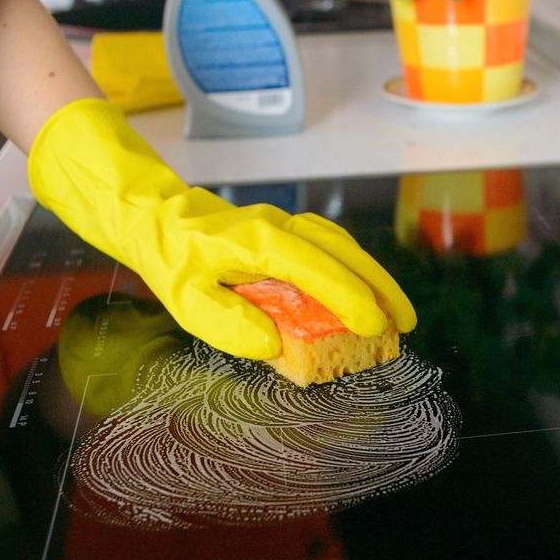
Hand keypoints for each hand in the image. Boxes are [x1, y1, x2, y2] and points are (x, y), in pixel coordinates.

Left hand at [29, 99, 415, 358]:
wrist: (154, 216)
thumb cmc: (171, 258)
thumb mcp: (185, 300)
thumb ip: (227, 323)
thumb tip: (271, 344)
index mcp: (257, 242)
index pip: (315, 269)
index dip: (348, 298)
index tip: (372, 326)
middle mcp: (279, 227)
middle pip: (344, 251)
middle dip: (380, 286)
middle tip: (406, 322)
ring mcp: (286, 225)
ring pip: (343, 245)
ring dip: (374, 276)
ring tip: (396, 312)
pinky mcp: (287, 231)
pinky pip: (331, 246)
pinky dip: (356, 268)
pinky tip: (366, 290)